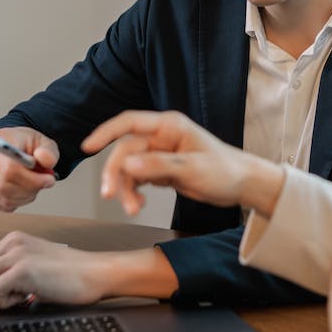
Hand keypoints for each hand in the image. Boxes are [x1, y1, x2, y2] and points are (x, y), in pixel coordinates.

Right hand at [0, 127, 58, 211]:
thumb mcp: (43, 142)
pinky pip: (0, 205)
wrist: (12, 146)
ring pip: (4, 198)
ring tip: (32, 184)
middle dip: (30, 189)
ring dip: (25, 196)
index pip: (10, 169)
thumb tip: (45, 159)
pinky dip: (16, 202)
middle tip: (43, 183)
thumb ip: (48, 151)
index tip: (48, 179)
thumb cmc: (25, 144)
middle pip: (5, 187)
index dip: (32, 180)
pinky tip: (21, 189)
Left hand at [0, 232, 105, 309]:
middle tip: (0, 304)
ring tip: (16, 299)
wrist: (95, 273)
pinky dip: (1, 302)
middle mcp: (12, 243)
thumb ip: (12, 270)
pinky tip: (23, 299)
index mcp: (14, 240)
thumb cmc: (72, 274)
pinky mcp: (22, 269)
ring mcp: (16, 254)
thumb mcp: (36, 265)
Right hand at [82, 110, 284, 216]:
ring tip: (133, 209)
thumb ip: (159, 166)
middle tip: (112, 196)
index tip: (88, 147)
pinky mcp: (161, 170)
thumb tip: (127, 164)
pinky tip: (138, 204)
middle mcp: (161, 137)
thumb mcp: (192, 169)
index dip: (106, 132)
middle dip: (117, 174)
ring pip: (130, 169)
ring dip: (126, 189)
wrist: (242, 185)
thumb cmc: (225, 171)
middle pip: (125, 151)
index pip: (129, 123)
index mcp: (169, 127)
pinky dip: (134, 192)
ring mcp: (160, 153)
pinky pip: (138, 179)